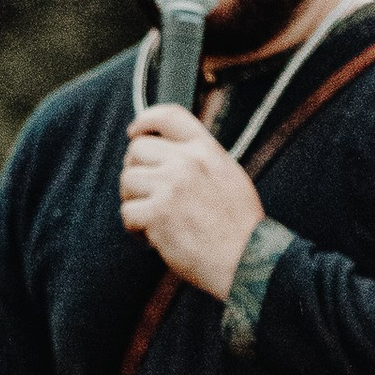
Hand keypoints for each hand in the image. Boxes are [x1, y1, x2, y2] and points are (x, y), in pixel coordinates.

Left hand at [119, 102, 264, 300]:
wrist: (247, 258)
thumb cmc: (240, 227)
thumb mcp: (229, 176)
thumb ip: (200, 159)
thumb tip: (168, 155)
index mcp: (206, 150)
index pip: (169, 116)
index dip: (145, 121)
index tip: (135, 132)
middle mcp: (187, 162)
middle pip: (137, 150)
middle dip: (136, 171)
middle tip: (146, 193)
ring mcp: (170, 187)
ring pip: (127, 180)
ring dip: (134, 201)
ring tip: (153, 219)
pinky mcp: (157, 214)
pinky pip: (127, 213)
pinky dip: (135, 229)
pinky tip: (153, 238)